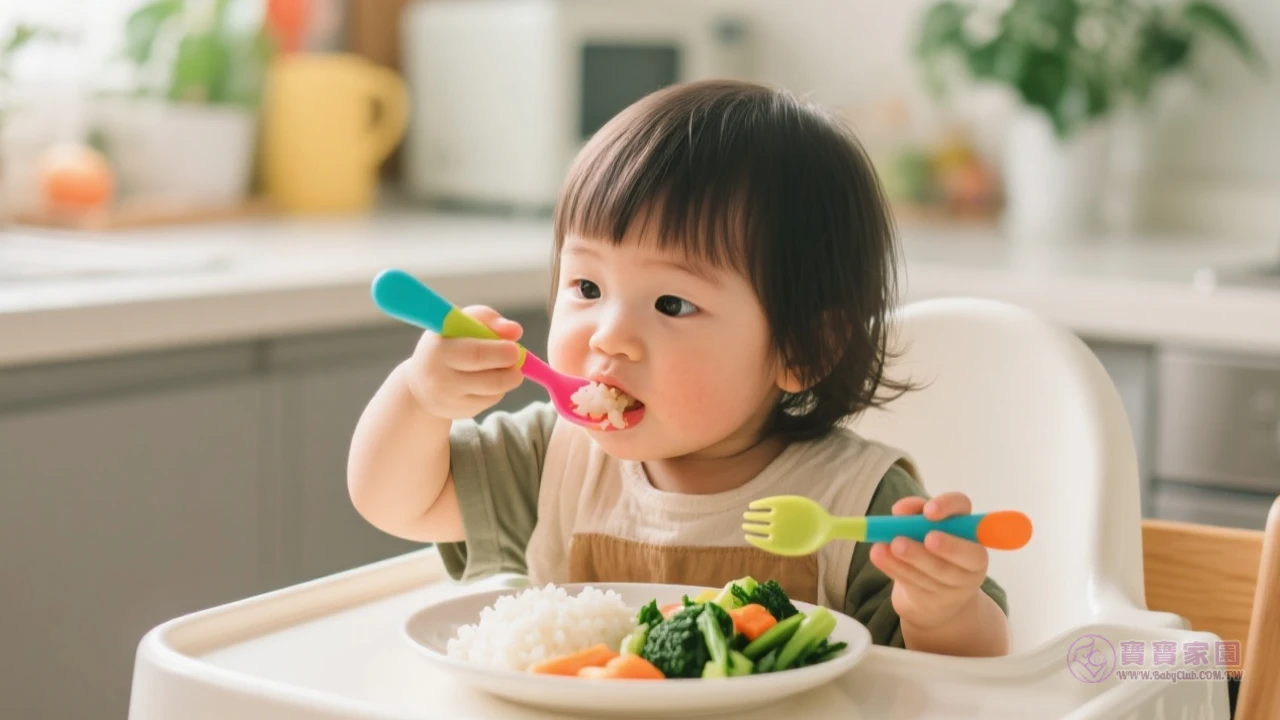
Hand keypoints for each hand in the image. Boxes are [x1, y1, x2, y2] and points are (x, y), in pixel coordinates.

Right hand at [404, 305, 524, 418]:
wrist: (422, 383)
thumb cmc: (448, 343)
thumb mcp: (460, 323)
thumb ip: (487, 319)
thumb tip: (515, 331)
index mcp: (439, 349)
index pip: (476, 354)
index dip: (501, 352)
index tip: (514, 348)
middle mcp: (440, 378)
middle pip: (490, 381)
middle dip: (511, 371)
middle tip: (518, 358)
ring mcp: (450, 400)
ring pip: (494, 392)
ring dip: (508, 378)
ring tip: (504, 366)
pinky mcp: (460, 412)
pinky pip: (490, 400)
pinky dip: (498, 389)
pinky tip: (487, 380)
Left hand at [868, 492, 989, 630]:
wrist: (932, 592)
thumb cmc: (928, 547)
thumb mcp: (922, 526)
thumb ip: (913, 512)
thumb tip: (900, 511)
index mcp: (970, 528)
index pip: (965, 509)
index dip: (948, 507)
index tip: (928, 512)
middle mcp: (972, 557)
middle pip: (963, 554)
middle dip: (938, 546)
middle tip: (903, 541)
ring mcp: (959, 584)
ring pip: (936, 572)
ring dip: (907, 559)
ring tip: (881, 549)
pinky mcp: (939, 601)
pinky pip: (918, 585)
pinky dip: (895, 569)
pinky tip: (878, 558)